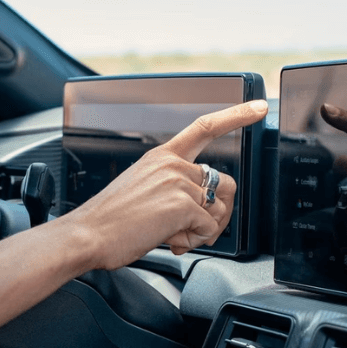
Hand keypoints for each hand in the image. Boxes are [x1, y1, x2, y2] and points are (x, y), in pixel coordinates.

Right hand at [66, 100, 267, 269]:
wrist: (87, 234)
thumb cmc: (110, 220)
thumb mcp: (143, 191)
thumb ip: (174, 189)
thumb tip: (203, 210)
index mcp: (162, 156)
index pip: (205, 127)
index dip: (236, 115)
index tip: (259, 106)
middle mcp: (173, 164)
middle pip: (223, 185)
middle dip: (215, 213)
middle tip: (192, 231)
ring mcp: (178, 182)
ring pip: (218, 210)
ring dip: (201, 230)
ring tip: (173, 236)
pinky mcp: (182, 204)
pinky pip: (209, 228)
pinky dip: (194, 241)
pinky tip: (170, 240)